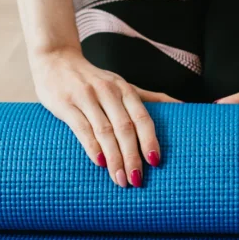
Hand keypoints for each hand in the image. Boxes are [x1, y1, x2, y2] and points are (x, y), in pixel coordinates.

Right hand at [30, 47, 179, 186]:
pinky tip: (100, 163)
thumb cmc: (93, 78)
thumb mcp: (121, 84)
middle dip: (132, 157)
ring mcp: (86, 97)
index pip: (142, 117)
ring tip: (120, 179)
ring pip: (104, 132)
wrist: (55, 59)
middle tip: (136, 180)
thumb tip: (182, 105)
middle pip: (125, 129)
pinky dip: (92, 147)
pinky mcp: (65, 104)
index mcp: (124, 89)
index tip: (156, 162)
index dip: (150, 140)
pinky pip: (82, 128)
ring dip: (114, 159)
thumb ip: (149, 97)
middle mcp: (108, 92)